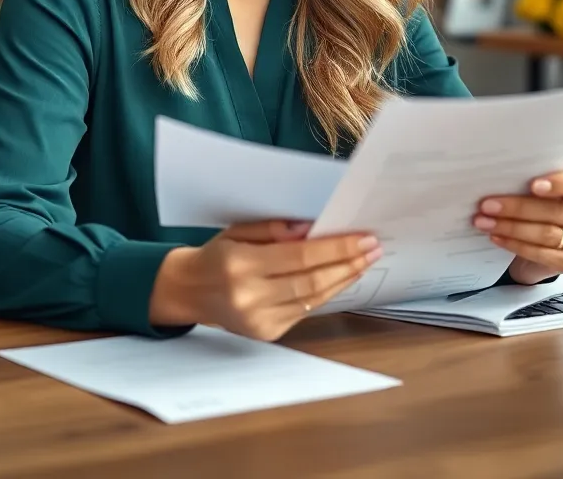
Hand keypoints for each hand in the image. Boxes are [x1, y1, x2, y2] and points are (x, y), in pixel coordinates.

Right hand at [149, 220, 380, 341]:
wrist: (190, 291)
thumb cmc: (216, 255)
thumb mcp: (237, 230)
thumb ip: (272, 229)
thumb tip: (310, 229)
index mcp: (241, 265)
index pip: (300, 257)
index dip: (336, 248)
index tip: (362, 238)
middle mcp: (251, 296)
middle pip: (312, 280)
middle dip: (348, 264)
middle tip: (372, 248)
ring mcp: (259, 320)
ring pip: (313, 299)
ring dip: (343, 279)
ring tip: (364, 262)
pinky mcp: (267, 333)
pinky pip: (305, 311)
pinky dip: (326, 293)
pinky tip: (341, 278)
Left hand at [473, 169, 562, 285]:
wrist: (545, 233)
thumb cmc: (543, 200)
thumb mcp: (544, 184)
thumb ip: (533, 178)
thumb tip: (500, 176)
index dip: (560, 184)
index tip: (533, 185)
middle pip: (555, 211)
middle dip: (516, 208)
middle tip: (487, 205)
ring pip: (546, 234)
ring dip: (510, 228)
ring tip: (484, 221)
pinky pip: (542, 254)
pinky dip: (515, 245)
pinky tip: (497, 237)